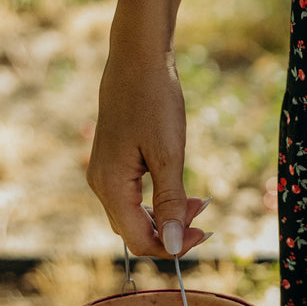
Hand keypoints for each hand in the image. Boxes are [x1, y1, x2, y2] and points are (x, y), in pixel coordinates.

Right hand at [86, 45, 210, 258]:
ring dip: (166, 216)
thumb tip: (176, 245)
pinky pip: (132, 196)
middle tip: (206, 215)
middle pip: (134, 231)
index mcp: (110, 186)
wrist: (137, 59)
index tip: (205, 233)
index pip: (139, 240)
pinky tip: (180, 190)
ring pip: (133, 214)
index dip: (172, 246)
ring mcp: (103, 173)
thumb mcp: (169, 154)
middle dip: (171, 231)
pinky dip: (157, 200)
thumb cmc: (154, 101)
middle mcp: (100, 184)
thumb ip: (170, 202)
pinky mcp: (112, 162)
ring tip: (199, 201)